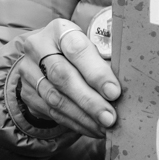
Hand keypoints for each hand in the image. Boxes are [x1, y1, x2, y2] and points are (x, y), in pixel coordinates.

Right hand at [13, 18, 120, 137]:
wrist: (44, 56)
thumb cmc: (81, 50)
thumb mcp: (92, 43)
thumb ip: (107, 58)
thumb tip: (131, 82)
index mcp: (59, 30)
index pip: (77, 50)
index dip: (96, 73)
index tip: (114, 92)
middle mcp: (38, 48)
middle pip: (63, 77)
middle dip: (90, 100)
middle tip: (110, 118)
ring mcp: (29, 71)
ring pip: (56, 98)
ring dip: (83, 116)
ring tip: (104, 127)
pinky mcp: (28, 92)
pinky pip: (52, 112)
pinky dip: (75, 123)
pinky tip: (92, 129)